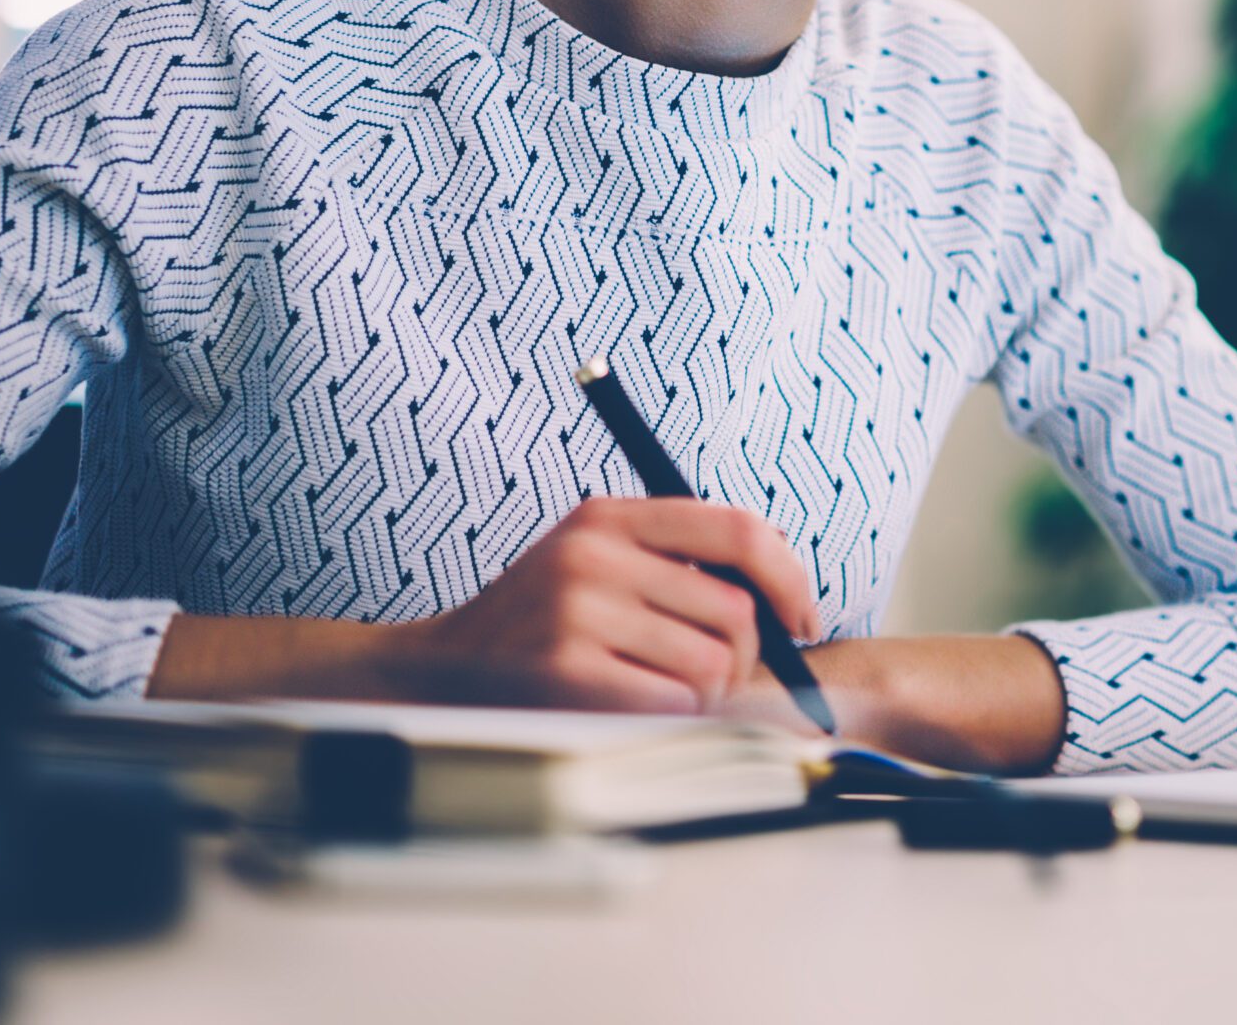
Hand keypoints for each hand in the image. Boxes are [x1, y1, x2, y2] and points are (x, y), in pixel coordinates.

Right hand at [375, 497, 823, 714]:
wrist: (435, 675)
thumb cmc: (536, 625)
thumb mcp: (593, 559)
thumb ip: (674, 556)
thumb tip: (783, 586)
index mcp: (608, 516)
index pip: (738, 529)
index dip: (789, 577)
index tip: (802, 618)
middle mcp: (593, 555)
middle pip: (736, 610)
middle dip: (740, 656)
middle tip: (710, 676)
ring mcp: (577, 613)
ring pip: (713, 664)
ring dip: (703, 696)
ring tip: (656, 694)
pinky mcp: (566, 674)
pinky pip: (675, 704)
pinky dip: (673, 719)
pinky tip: (634, 713)